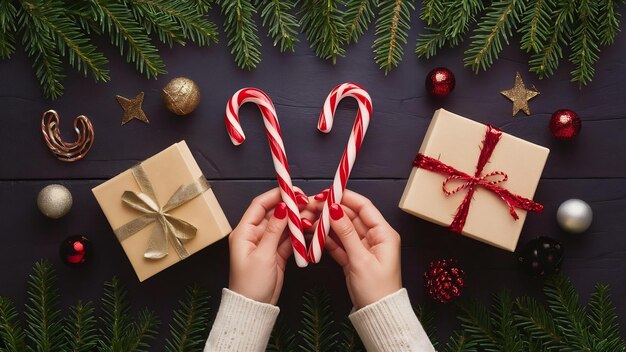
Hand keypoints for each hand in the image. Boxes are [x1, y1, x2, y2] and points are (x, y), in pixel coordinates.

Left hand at [228, 187, 308, 304]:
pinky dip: (298, 236)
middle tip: (309, 203)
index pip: (260, 205)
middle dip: (291, 207)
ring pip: (283, 226)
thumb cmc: (251, 284)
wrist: (253, 309)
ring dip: (297, 221)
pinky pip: (288, 240)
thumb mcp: (263, 254)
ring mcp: (265, 245)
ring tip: (313, 216)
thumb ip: (274, 230)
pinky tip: (310, 231)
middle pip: (274, 214)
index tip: (293, 191)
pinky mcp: (275, 254)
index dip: (277, 195)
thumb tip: (283, 207)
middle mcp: (254, 235)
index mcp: (244, 232)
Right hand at [308, 189, 401, 308]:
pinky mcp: (353, 258)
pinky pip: (339, 244)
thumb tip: (333, 208)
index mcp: (384, 233)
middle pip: (350, 216)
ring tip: (308, 218)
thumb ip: (345, 232)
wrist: (377, 315)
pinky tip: (313, 234)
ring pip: (342, 230)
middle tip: (311, 206)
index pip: (364, 207)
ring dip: (326, 224)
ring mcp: (363, 247)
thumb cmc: (376, 289)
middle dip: (331, 210)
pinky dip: (326, 240)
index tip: (327, 193)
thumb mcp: (360, 259)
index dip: (345, 198)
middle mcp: (374, 237)